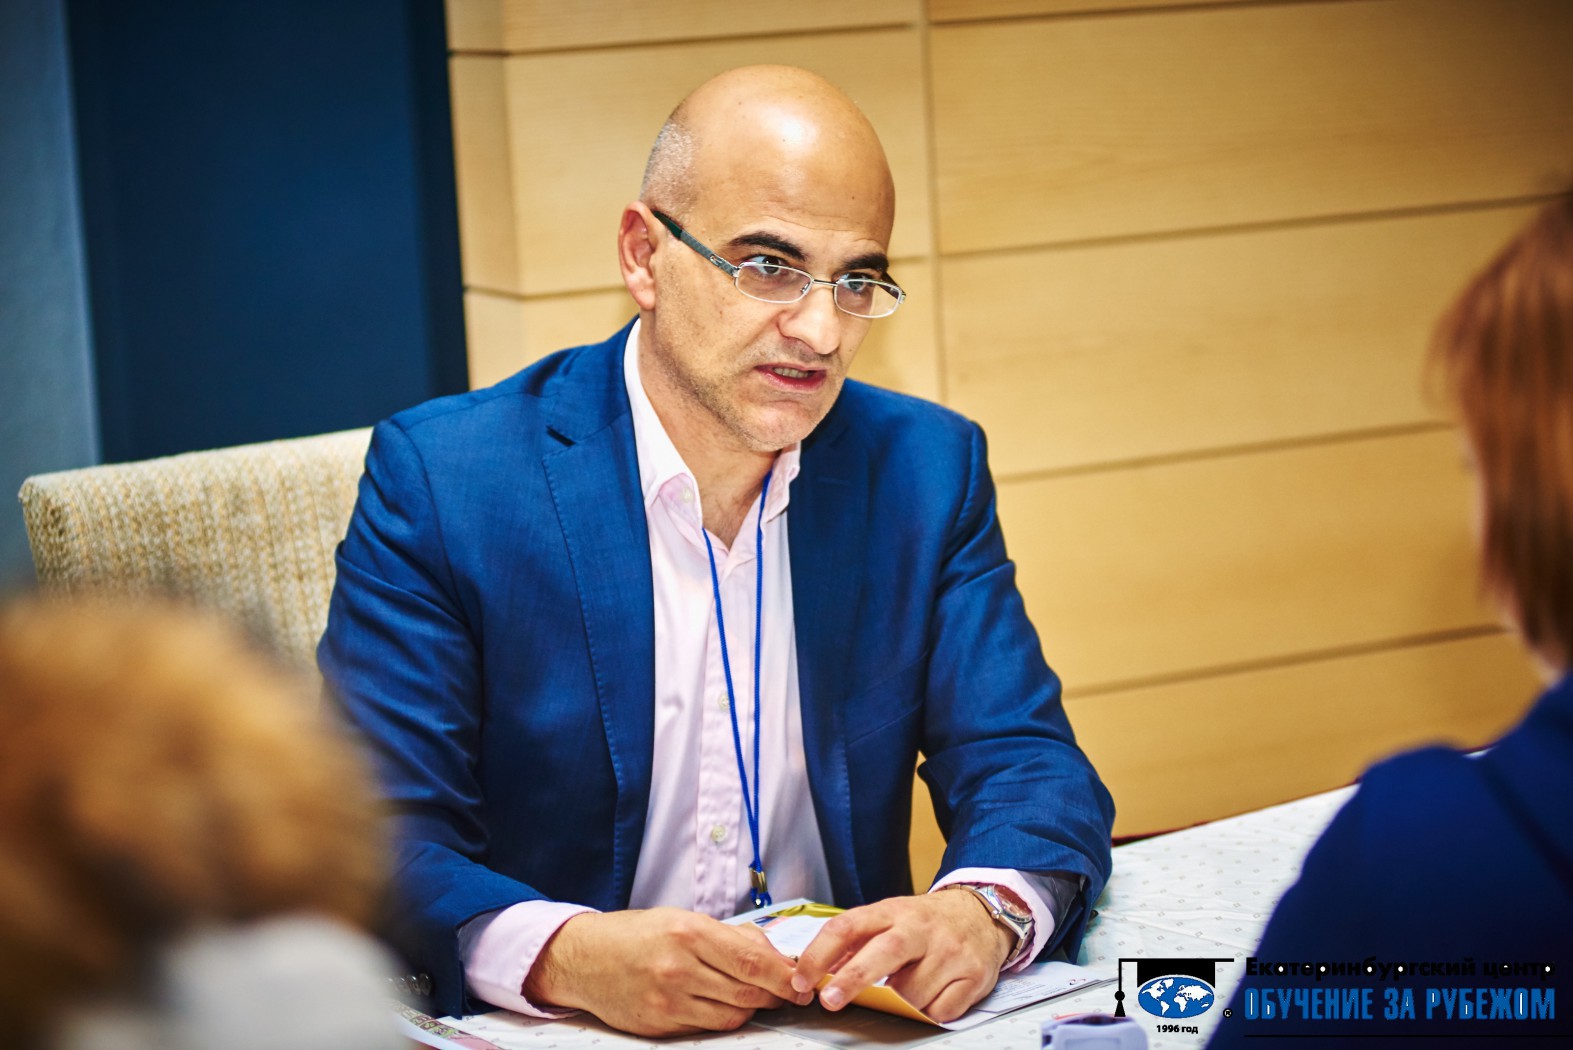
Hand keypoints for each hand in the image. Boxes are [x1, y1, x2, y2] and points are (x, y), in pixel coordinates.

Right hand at [523, 907, 810, 1035]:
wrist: (584, 958)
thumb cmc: (636, 934)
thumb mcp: (681, 919)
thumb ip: (727, 937)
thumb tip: (772, 954)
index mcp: (688, 932)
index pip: (752, 961)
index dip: (784, 975)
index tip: (801, 981)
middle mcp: (678, 968)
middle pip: (747, 991)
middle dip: (774, 993)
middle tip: (786, 990)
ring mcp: (668, 1000)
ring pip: (732, 1015)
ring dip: (750, 1007)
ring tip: (753, 995)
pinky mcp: (660, 1026)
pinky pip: (707, 1028)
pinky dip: (722, 1017)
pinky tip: (720, 1004)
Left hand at [790, 890, 1014, 1022]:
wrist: (981, 914)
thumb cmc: (926, 922)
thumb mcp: (889, 918)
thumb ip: (856, 942)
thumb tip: (819, 971)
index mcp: (892, 911)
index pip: (848, 927)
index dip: (820, 954)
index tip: (802, 979)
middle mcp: (921, 928)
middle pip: (884, 952)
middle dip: (853, 978)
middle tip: (830, 1001)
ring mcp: (950, 951)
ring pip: (912, 992)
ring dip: (900, 1001)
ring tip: (906, 987)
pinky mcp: (973, 974)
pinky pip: (941, 1009)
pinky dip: (930, 1010)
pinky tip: (932, 994)